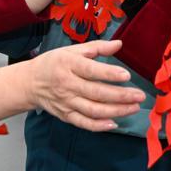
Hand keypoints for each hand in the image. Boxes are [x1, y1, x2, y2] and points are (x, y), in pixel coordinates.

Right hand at [24, 39, 144, 130]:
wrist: (30, 82)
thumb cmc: (54, 63)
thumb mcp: (72, 50)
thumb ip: (97, 47)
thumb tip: (119, 44)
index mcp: (69, 65)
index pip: (91, 70)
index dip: (109, 74)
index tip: (127, 75)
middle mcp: (67, 85)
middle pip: (96, 93)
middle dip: (120, 96)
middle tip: (140, 96)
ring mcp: (66, 102)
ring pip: (93, 110)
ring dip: (115, 111)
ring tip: (133, 108)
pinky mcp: (65, 116)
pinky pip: (83, 123)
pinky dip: (98, 126)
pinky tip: (114, 123)